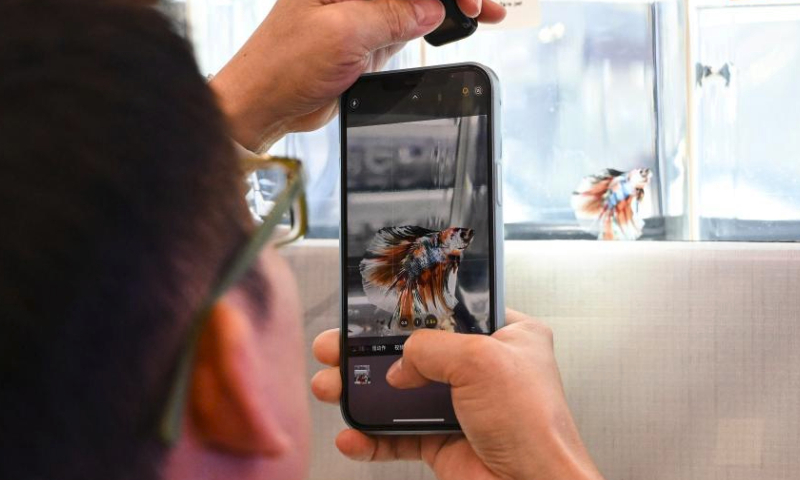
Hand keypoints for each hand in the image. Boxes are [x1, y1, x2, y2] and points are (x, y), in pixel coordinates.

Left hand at [210, 0, 505, 150]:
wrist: (264, 105)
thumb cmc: (281, 65)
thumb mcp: (343, 34)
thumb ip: (392, 14)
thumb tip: (433, 7)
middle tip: (486, 7)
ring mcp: (363, 8)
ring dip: (452, 6)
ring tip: (487, 15)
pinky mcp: (369, 34)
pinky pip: (411, 21)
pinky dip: (438, 23)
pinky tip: (461, 23)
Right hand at [311, 309, 603, 479]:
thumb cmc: (535, 425)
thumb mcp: (481, 361)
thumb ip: (431, 348)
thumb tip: (400, 362)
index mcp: (506, 336)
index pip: (449, 312)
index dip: (410, 311)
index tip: (372, 312)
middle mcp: (484, 369)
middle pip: (414, 352)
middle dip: (368, 352)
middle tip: (336, 348)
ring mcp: (462, 406)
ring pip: (400, 394)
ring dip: (362, 393)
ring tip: (331, 387)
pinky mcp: (445, 441)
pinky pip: (399, 436)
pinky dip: (372, 438)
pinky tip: (352, 436)